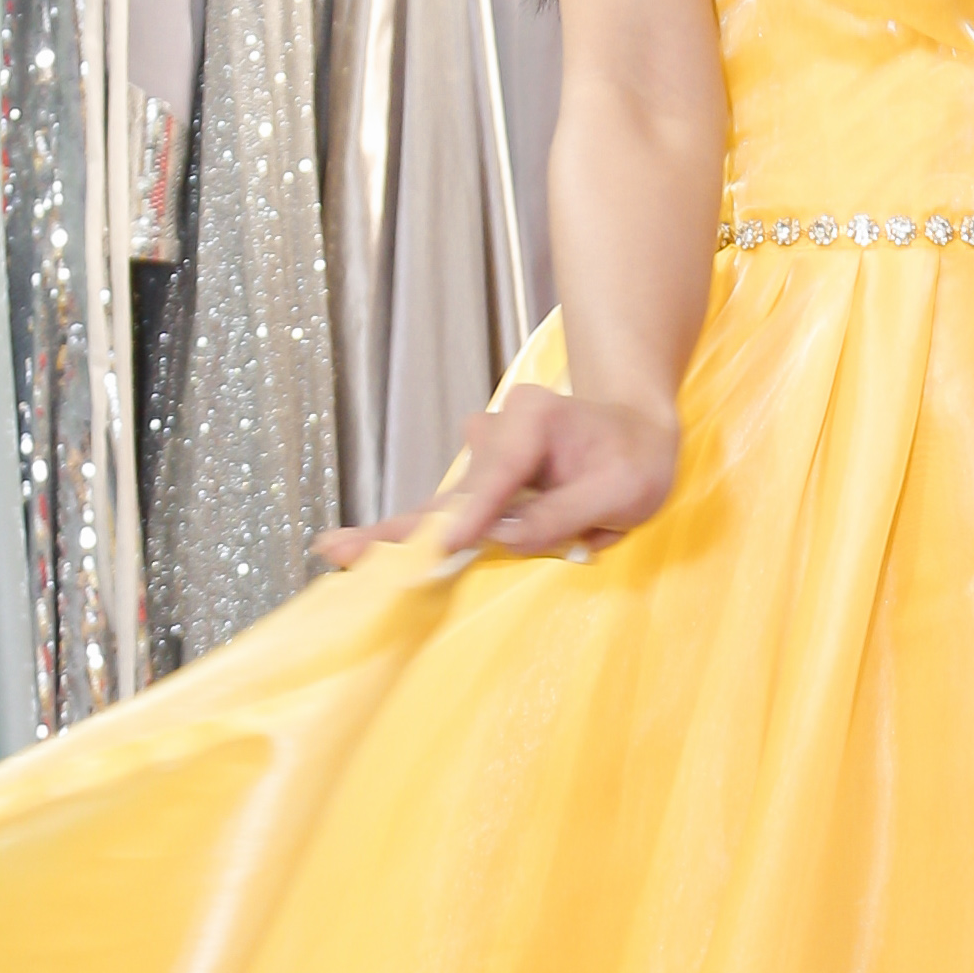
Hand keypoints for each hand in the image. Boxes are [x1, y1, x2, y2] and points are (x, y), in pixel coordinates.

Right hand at [314, 384, 678, 570]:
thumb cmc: (636, 459)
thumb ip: (565, 514)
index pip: (498, 474)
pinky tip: (361, 546)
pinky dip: (417, 535)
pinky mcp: (480, 482)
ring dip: (404, 536)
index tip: (444, 545)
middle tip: (337, 547)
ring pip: (445, 507)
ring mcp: (483, 454)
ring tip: (340, 552)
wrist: (635, 430)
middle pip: (452, 493)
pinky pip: (450, 513)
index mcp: (535, 420)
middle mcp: (498, 430)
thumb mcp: (623, 491)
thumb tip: (505, 538)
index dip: (471, 514)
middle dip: (401, 527)